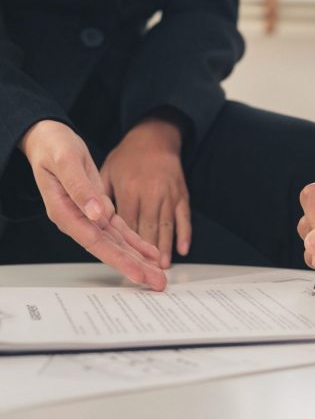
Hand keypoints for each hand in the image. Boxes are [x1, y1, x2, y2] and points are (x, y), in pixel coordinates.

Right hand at [19, 120, 165, 289]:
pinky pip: (119, 230)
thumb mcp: (66, 162)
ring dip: (138, 259)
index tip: (138, 272)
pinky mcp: (98, 209)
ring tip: (158, 274)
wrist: (50, 139)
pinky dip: (135, 242)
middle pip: (109, 249)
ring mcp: (88, 217)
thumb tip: (96, 214)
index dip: (119, 259)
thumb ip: (80, 189)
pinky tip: (149, 253)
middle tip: (157, 282)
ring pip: (117, 243)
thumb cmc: (54, 148)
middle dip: (134, 267)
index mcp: (65, 212)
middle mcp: (77, 220)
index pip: (95, 242)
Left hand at [101, 117, 190, 268]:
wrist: (155, 137)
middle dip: (146, 254)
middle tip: (146, 274)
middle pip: (147, 229)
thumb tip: (94, 220)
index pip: (125, 224)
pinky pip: (184, 217)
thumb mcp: (107, 171)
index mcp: (129, 189)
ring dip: (164, 248)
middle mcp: (151, 193)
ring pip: (166, 226)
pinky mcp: (181, 194)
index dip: (124, 245)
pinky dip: (184, 234)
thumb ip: (101, 197)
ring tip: (161, 268)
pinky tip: (182, 250)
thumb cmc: (128, 156)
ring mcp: (169, 195)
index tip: (123, 262)